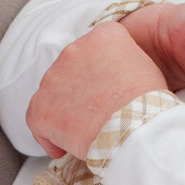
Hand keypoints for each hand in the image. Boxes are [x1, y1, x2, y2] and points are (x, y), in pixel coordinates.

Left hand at [26, 21, 167, 158]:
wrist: (135, 127)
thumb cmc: (147, 103)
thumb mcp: (146, 68)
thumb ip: (124, 63)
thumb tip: (115, 79)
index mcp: (103, 36)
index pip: (95, 50)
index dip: (99, 72)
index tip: (105, 89)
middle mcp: (74, 50)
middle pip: (71, 70)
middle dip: (80, 90)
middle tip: (96, 113)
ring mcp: (53, 78)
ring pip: (54, 95)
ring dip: (66, 111)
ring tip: (85, 132)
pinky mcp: (41, 107)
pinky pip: (37, 121)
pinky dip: (49, 135)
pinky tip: (64, 148)